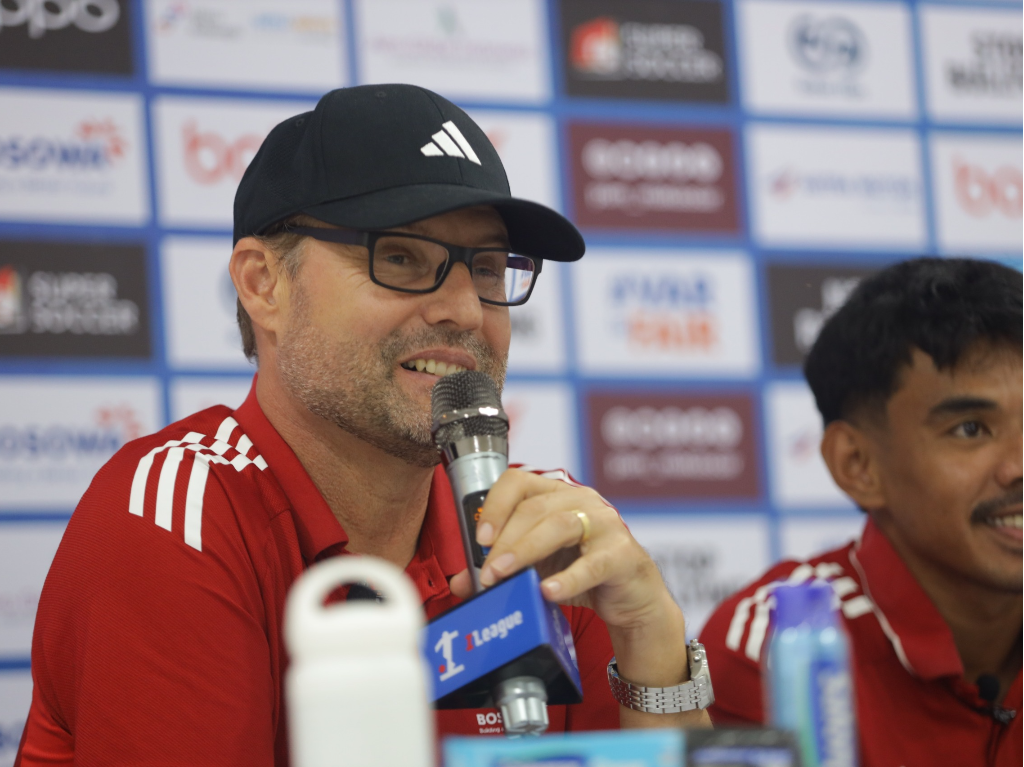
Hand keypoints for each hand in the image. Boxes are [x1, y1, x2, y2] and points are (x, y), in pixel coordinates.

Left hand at [448, 469, 708, 728]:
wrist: (632, 600)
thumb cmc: (583, 574)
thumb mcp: (537, 568)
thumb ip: (501, 569)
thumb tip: (461, 581)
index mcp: (556, 495)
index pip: (519, 482)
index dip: (495, 505)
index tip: (480, 538)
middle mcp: (582, 501)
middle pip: (534, 508)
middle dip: (504, 541)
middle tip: (486, 573)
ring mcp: (606, 524)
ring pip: (560, 526)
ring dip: (525, 551)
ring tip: (504, 576)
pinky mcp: (623, 554)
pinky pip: (592, 564)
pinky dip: (568, 578)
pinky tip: (548, 592)